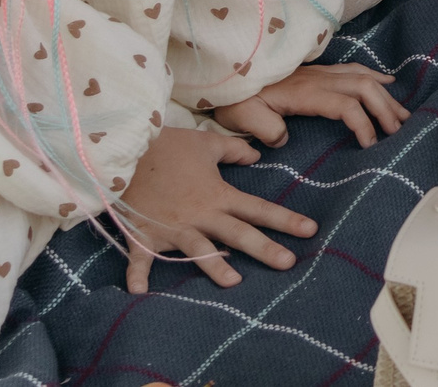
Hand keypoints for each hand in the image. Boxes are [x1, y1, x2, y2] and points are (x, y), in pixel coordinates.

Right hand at [119, 126, 316, 292]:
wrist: (127, 148)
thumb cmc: (169, 146)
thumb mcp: (208, 143)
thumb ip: (235, 151)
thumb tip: (257, 156)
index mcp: (218, 195)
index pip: (258, 209)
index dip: (285, 220)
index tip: (311, 231)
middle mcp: (200, 215)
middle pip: (238, 234)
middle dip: (265, 249)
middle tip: (289, 263)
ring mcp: (172, 227)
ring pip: (199, 250)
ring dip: (215, 267)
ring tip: (234, 283)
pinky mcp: (144, 233)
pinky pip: (140, 257)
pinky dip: (137, 275)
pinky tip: (138, 294)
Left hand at [213, 62, 409, 149]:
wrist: (228, 76)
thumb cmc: (235, 101)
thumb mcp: (243, 118)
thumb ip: (266, 129)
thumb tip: (284, 139)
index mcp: (304, 93)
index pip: (345, 105)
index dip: (363, 123)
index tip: (370, 144)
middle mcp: (317, 79)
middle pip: (363, 87)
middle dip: (385, 108)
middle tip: (398, 131)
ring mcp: (319, 73)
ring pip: (362, 77)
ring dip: (385, 94)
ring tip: (402, 113)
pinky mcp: (318, 72)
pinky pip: (354, 69)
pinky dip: (375, 76)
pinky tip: (387, 82)